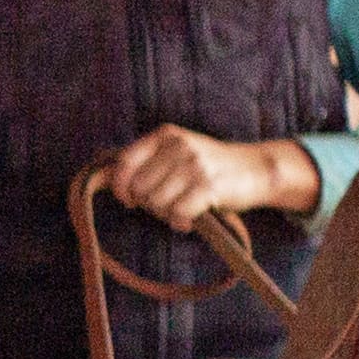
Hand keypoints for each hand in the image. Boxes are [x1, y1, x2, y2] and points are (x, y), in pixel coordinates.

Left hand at [99, 126, 312, 230]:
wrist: (254, 169)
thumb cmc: (208, 166)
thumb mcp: (178, 151)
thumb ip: (147, 160)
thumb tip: (104, 178)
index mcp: (166, 135)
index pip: (124, 161)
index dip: (119, 186)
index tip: (127, 199)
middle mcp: (178, 146)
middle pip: (139, 188)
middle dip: (148, 203)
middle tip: (168, 204)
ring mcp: (194, 165)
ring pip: (155, 203)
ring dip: (165, 214)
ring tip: (181, 210)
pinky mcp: (208, 187)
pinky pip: (176, 214)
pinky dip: (180, 222)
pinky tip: (190, 220)